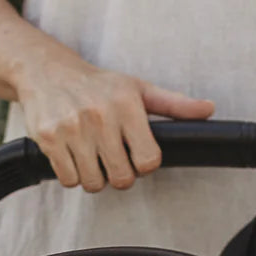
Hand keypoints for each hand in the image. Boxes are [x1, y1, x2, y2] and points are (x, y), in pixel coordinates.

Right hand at [16, 53, 214, 192]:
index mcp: (126, 103)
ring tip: (91, 156)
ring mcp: (72, 128)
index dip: (143, 165)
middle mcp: (100, 115)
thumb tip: (208, 110)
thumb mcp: (138, 88)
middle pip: (121, 178)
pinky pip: (68, 180)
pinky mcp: (49, 138)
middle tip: (111, 158)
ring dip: (94, 177)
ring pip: (93, 183)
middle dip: (118, 174)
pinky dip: (72, 175)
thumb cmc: (98, 85)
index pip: (148, 160)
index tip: (135, 155)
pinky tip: (73, 155)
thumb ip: (175, 104)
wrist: (47, 72)